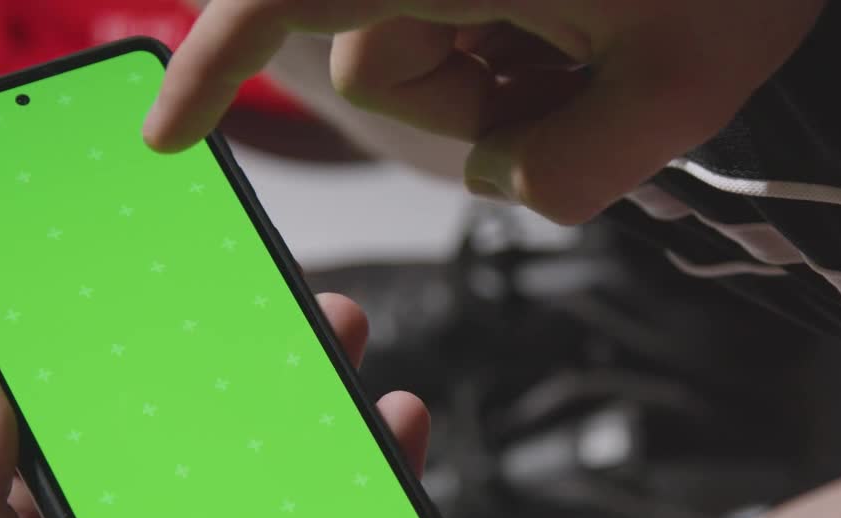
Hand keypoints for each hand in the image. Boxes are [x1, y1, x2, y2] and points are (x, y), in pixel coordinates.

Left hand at [0, 294, 428, 517]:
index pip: (85, 438)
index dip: (105, 364)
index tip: (126, 293)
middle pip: (199, 432)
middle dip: (229, 358)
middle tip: (248, 293)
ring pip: (286, 459)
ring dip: (314, 390)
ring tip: (331, 330)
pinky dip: (388, 464)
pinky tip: (392, 418)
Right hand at [143, 0, 825, 224]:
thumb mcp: (676, 98)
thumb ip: (561, 176)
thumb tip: (494, 174)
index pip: (287, 1)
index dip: (214, 67)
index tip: (164, 134)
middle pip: (384, 61)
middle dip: (474, 101)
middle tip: (591, 81)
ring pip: (437, 47)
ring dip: (516, 74)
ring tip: (617, 43)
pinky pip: (477, 19)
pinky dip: (530, 45)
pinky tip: (605, 24)